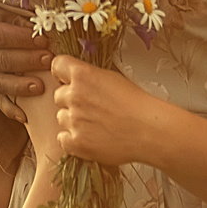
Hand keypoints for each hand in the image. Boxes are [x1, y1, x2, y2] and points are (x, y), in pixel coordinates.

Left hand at [47, 55, 167, 165]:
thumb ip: (89, 76)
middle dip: (71, 101)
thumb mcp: (113, 78)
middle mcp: (74, 95)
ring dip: (73, 121)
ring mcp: (73, 120)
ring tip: (96, 124)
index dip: (63, 74)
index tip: (68, 80)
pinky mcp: (75, 142)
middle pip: (58, 95)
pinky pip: (63, 138)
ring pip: (61, 117)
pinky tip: (91, 137)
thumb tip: (77, 78)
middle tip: (91, 108)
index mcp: (83, 75)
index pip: (57, 66)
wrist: (150, 131)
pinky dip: (73, 139)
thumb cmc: (138, 105)